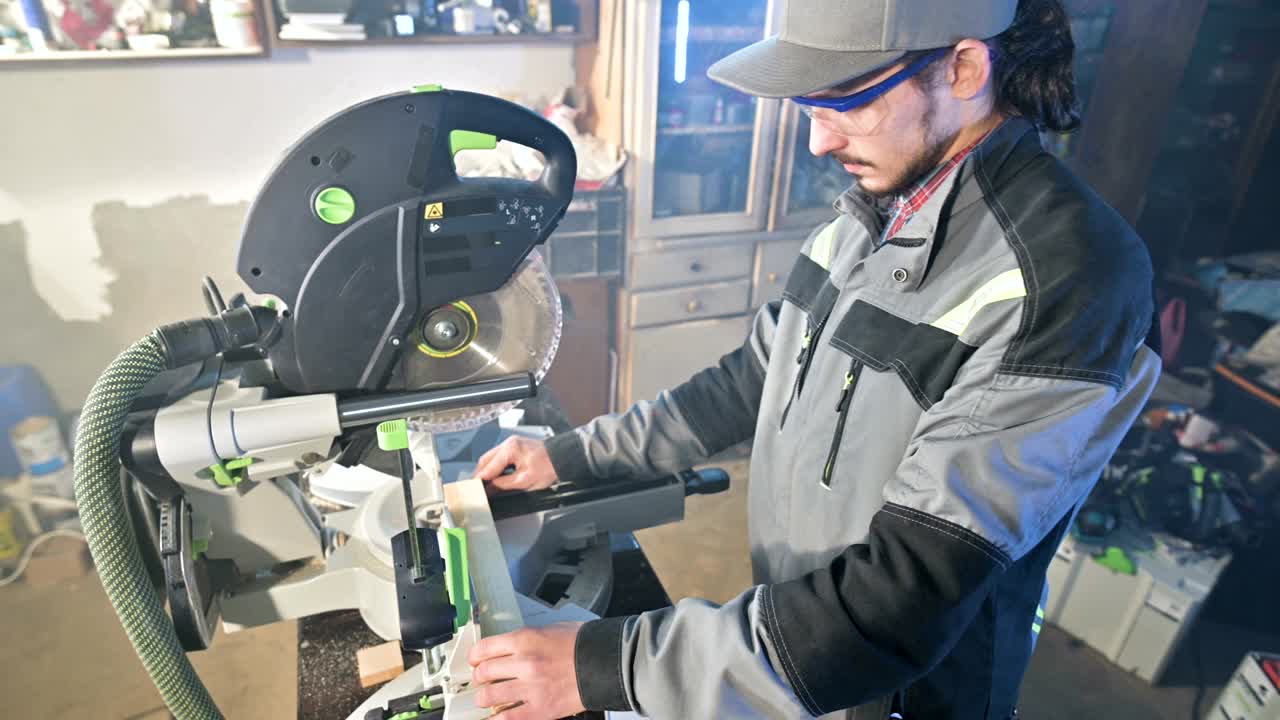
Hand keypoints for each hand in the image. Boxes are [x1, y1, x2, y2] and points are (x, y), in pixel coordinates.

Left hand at [469, 623, 585, 719]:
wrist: (607, 662)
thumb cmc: (585, 644)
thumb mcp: (551, 630)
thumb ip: (528, 640)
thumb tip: (512, 648)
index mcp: (524, 640)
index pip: (484, 649)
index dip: (474, 657)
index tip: (475, 661)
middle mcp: (523, 663)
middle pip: (483, 673)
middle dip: (479, 678)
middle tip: (482, 681)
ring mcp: (530, 688)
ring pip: (489, 697)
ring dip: (484, 699)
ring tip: (487, 700)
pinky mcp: (540, 710)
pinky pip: (507, 718)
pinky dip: (498, 719)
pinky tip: (497, 716)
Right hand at [475, 436, 557, 492]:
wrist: (562, 458)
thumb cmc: (548, 467)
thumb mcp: (524, 481)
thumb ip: (504, 484)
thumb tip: (489, 488)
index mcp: (510, 449)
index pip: (488, 467)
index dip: (480, 480)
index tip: (474, 489)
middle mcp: (508, 443)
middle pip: (486, 459)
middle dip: (480, 474)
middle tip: (477, 488)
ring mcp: (511, 443)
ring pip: (491, 457)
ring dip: (487, 470)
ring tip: (485, 484)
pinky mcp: (515, 446)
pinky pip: (499, 456)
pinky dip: (495, 466)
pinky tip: (495, 476)